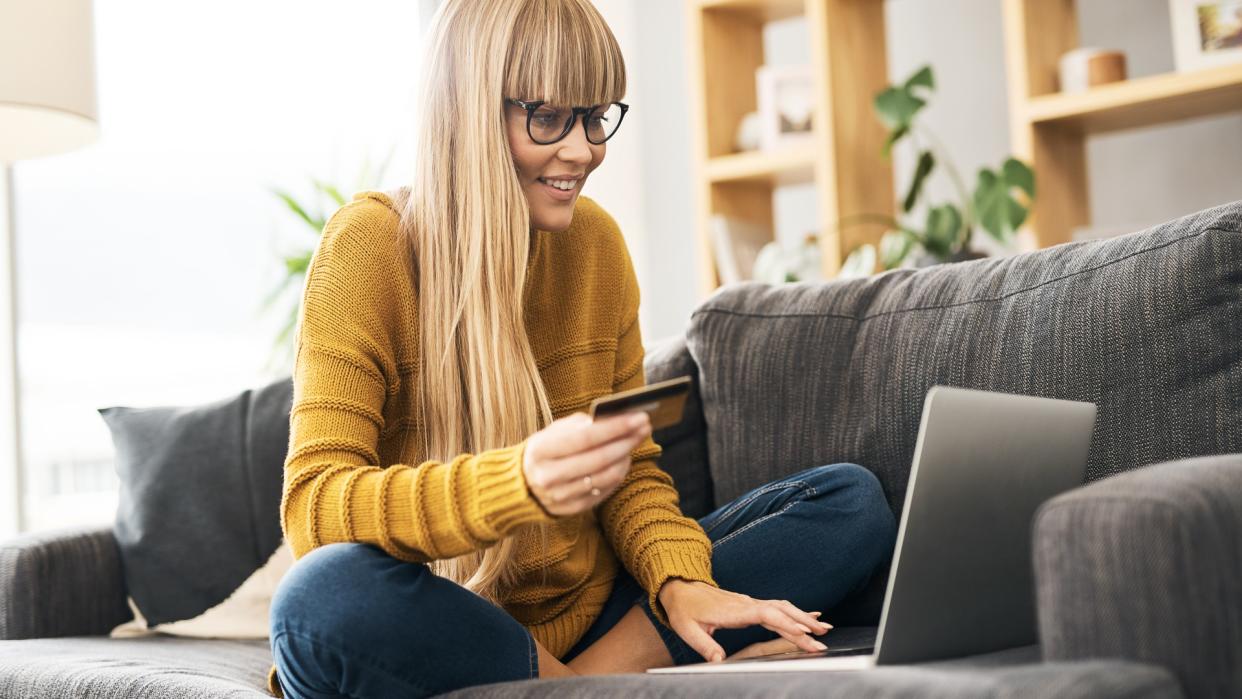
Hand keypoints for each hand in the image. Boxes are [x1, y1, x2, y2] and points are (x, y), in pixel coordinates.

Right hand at [522, 411, 650, 515]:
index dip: (616, 427)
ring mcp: (560, 496)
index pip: (586, 438)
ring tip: (633, 442)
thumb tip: (613, 418)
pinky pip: (603, 491)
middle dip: (627, 441)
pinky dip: (617, 475)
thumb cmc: (544, 451)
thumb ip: (580, 424)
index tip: (639, 417)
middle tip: (645, 427)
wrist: (521, 484)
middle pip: (599, 458)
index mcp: (541, 450)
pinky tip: (623, 461)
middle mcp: (549, 475)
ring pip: (605, 476)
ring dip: (625, 458)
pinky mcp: (570, 509)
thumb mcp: (552, 432)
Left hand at [657, 580, 831, 662]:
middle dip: (804, 624)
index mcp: (735, 610)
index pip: (767, 616)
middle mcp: (747, 604)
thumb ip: (705, 646)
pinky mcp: (751, 606)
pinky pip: (778, 608)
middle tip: (824, 638)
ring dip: (803, 617)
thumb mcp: (687, 629)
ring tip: (824, 628)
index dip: (787, 625)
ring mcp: (750, 603)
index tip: (804, 634)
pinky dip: (795, 613)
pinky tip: (809, 616)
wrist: (680, 587)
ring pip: (783, 608)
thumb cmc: (684, 608)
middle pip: (781, 612)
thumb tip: (719, 662)